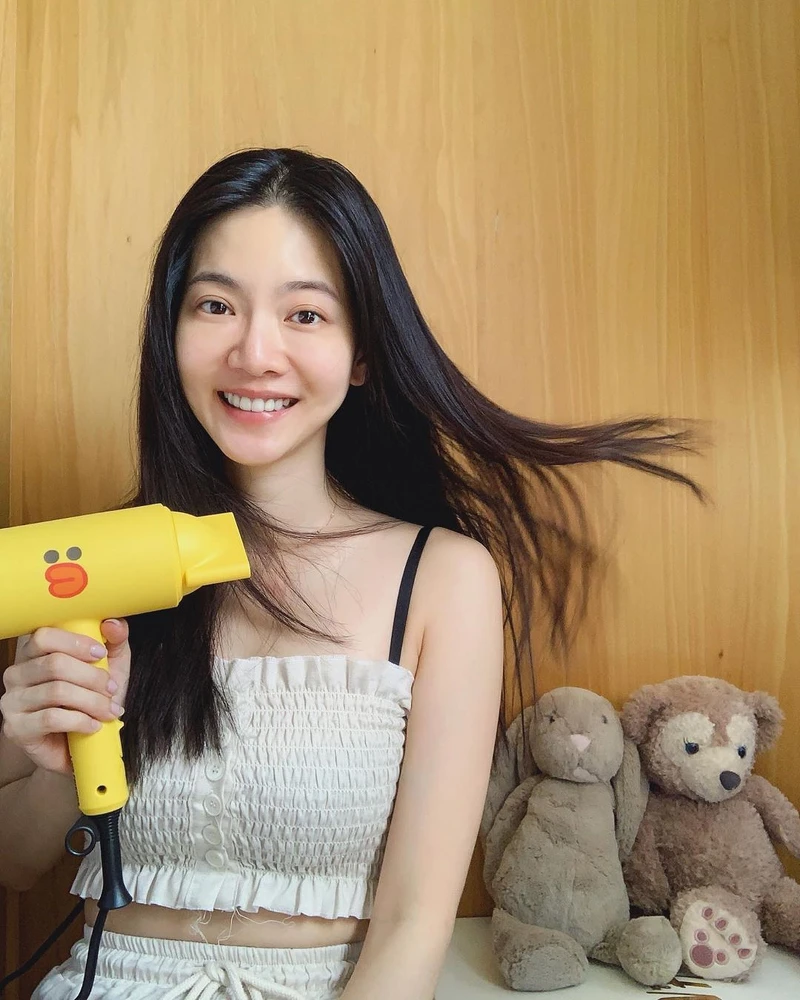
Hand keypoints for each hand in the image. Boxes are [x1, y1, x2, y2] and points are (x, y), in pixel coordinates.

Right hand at [0, 619, 130, 774]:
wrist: (81, 747)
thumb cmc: (91, 701)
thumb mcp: (110, 667)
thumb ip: (113, 642)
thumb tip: (114, 623)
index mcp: (34, 654)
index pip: (44, 636)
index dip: (75, 643)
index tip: (100, 654)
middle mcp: (16, 674)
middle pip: (54, 665)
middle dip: (92, 676)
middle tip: (112, 688)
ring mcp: (12, 702)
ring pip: (56, 691)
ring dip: (91, 701)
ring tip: (108, 710)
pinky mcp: (16, 729)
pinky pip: (51, 718)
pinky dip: (80, 721)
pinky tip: (93, 725)